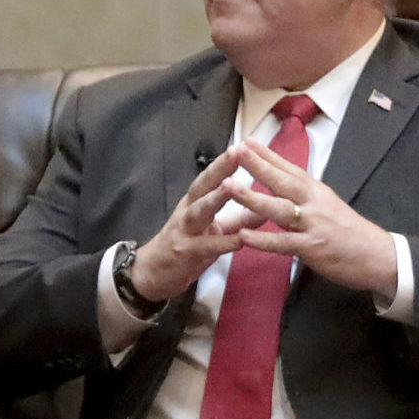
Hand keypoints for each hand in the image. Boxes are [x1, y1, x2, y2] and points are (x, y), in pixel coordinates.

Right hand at [130, 146, 254, 302]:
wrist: (151, 274)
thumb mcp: (214, 230)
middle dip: (220, 169)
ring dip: (216, 198)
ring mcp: (184, 231)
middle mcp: (187, 212)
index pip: (210, 178)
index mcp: (194, 203)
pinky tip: (240, 240)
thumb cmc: (185, 248)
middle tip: (237, 152)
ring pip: (199, 211)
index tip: (244, 144)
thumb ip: (239, 219)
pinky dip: (223, 242)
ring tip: (233, 186)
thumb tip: (266, 206)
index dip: (226, 162)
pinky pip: (206, 246)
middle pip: (202, 186)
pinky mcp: (184, 253)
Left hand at [224, 139, 400, 297]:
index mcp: (317, 192)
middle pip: (283, 181)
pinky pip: (283, 243)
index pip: (290, 169)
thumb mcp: (327, 208)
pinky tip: (244, 235)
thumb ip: (302, 198)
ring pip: (279, 209)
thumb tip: (280, 187)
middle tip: (237, 150)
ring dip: (253, 198)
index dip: (268, 155)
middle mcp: (315, 203)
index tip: (247, 141)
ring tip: (229, 187)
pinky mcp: (312, 248)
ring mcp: (313, 225)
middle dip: (258, 165)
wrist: (379, 257)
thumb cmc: (350, 233)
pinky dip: (263, 240)